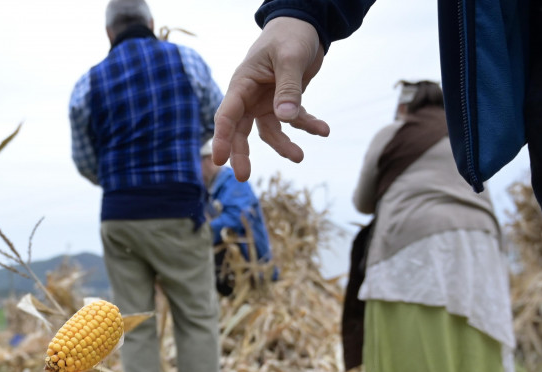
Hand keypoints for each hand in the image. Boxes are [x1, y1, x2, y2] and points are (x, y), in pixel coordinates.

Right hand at [211, 17, 329, 180]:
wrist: (305, 26)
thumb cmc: (290, 36)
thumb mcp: (290, 59)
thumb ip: (288, 89)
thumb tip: (285, 119)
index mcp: (242, 84)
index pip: (227, 115)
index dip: (221, 138)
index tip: (219, 160)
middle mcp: (250, 97)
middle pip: (240, 130)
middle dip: (241, 154)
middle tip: (242, 176)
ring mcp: (266, 101)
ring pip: (268, 131)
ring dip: (283, 144)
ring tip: (299, 156)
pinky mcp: (285, 102)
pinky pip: (294, 120)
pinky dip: (308, 125)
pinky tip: (323, 130)